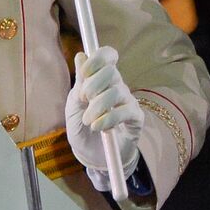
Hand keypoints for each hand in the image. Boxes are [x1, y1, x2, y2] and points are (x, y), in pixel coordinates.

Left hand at [65, 45, 143, 191]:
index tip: (84, 73)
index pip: (108, 55)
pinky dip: (109, 119)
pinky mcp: (136, 118)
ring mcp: (127, 101)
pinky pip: (126, 111)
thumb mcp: (73, 105)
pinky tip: (99, 127)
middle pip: (112, 71)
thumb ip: (79, 82)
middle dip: (93, 85)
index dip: (98, 59)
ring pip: (117, 91)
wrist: (91, 155)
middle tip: (83, 100)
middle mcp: (117, 85)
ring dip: (98, 106)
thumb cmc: (81, 127)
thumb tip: (81, 55)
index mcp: (100, 78)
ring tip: (87, 121)